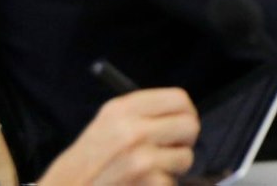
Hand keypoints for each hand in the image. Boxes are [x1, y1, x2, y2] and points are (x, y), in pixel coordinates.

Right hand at [38, 88, 197, 185]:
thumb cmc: (87, 163)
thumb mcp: (107, 125)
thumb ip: (142, 115)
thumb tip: (184, 113)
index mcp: (122, 109)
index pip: (179, 99)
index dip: (186, 113)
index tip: (180, 125)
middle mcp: (132, 130)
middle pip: (190, 126)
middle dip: (184, 142)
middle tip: (170, 151)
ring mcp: (140, 159)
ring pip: (186, 157)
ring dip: (173, 169)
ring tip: (149, 172)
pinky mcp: (147, 182)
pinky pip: (172, 182)